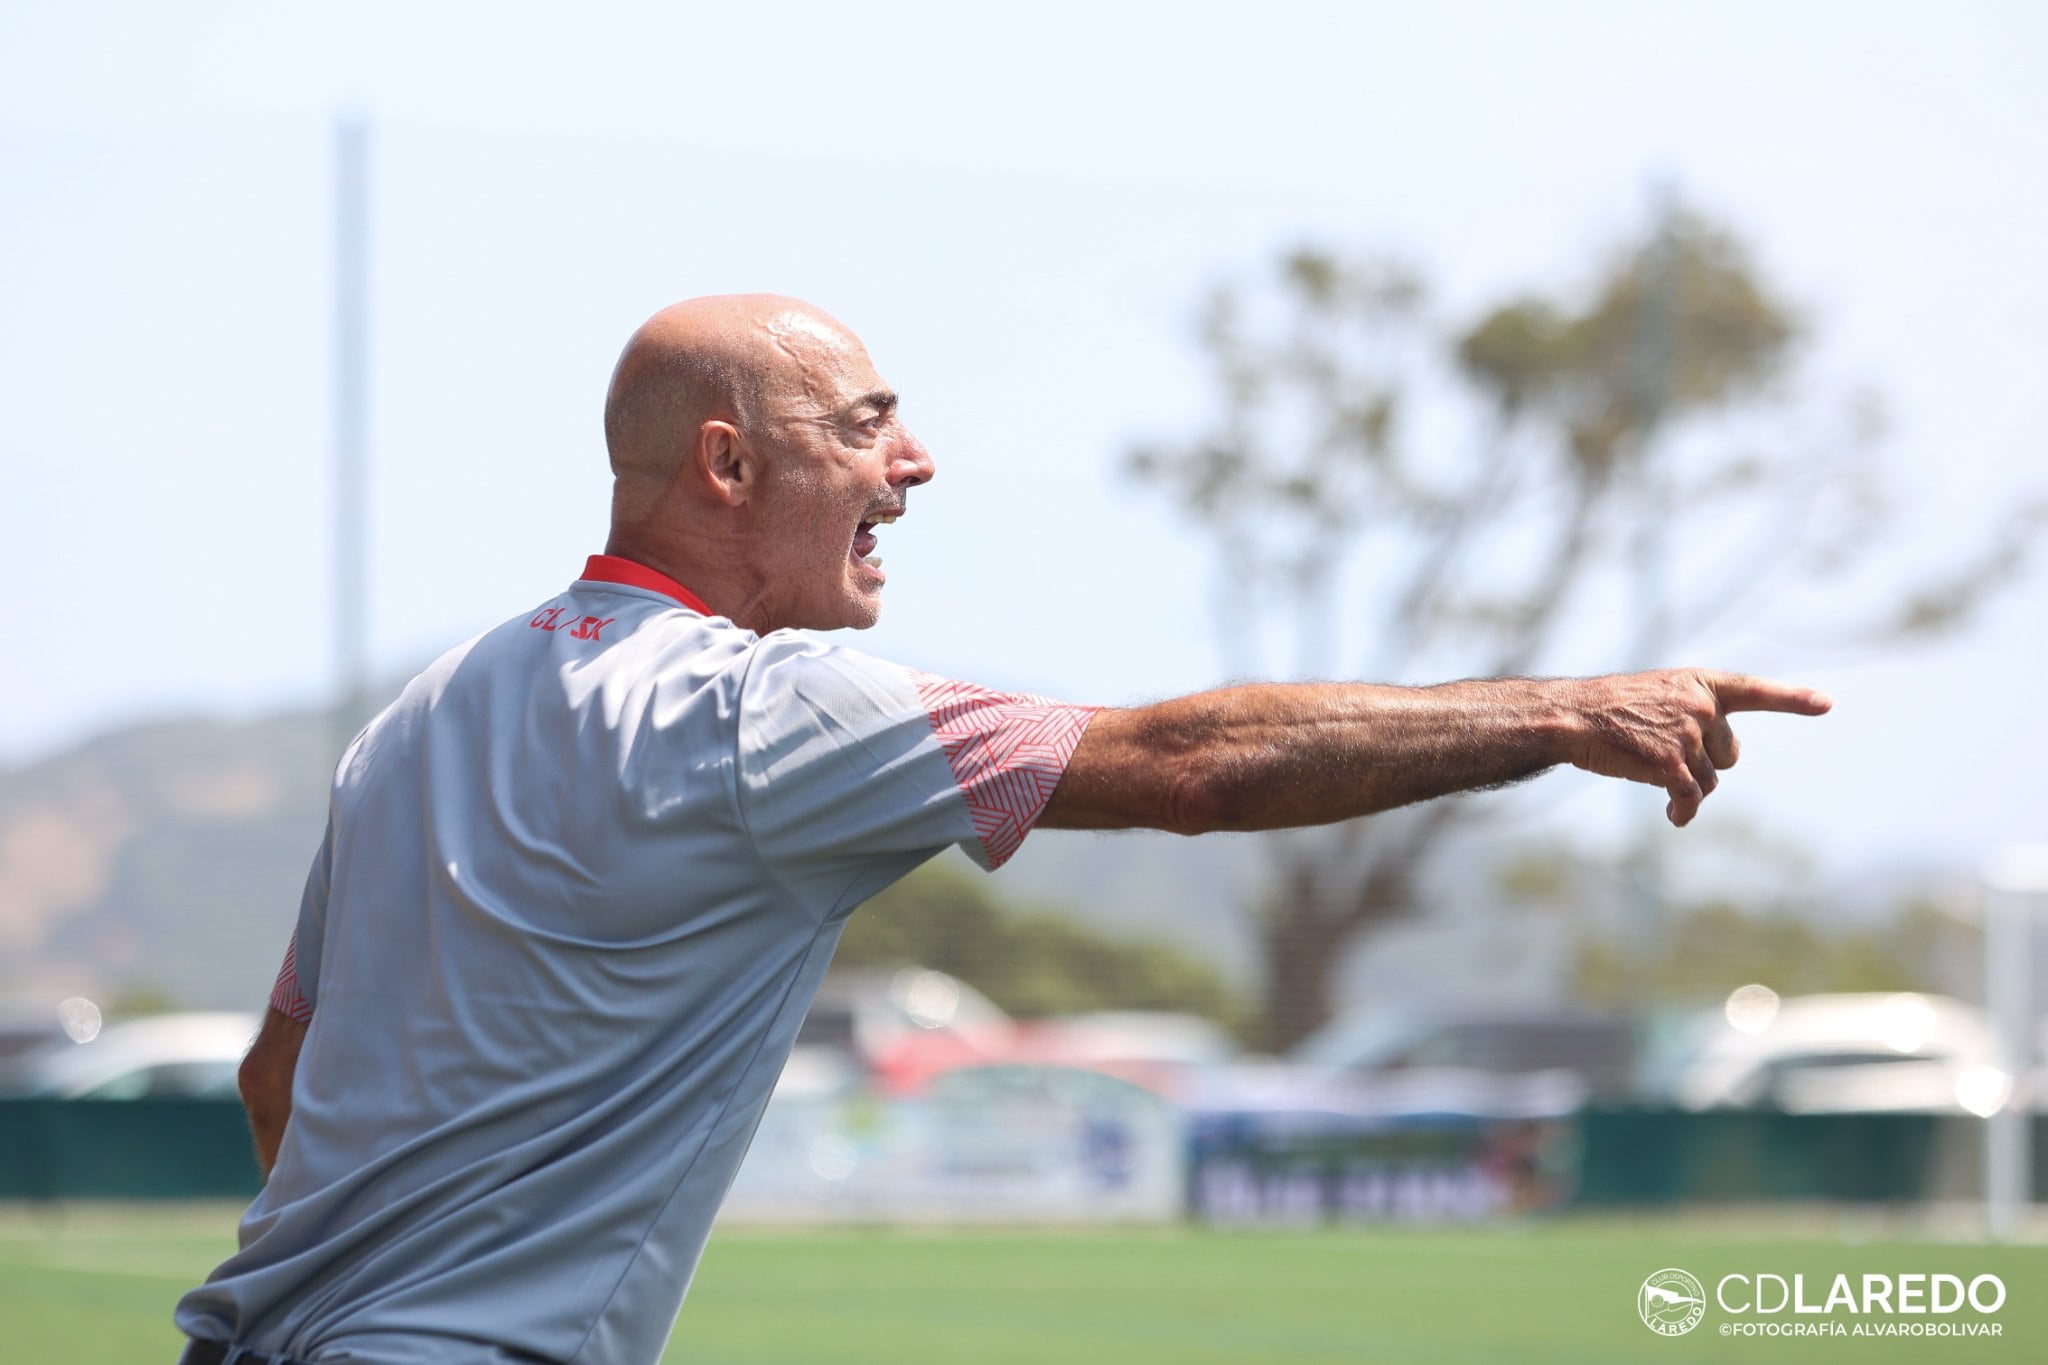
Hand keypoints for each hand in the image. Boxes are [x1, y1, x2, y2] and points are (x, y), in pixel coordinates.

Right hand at [1563, 669, 1831, 826]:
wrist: (1571, 718)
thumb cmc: (1607, 711)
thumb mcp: (1656, 697)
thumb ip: (1694, 717)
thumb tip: (1715, 769)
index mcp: (1699, 683)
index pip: (1754, 690)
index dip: (1793, 699)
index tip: (1826, 704)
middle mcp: (1702, 706)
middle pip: (1729, 755)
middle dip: (1705, 764)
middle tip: (1666, 757)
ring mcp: (1688, 734)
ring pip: (1709, 781)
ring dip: (1687, 788)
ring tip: (1651, 775)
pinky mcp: (1672, 763)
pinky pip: (1692, 799)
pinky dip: (1683, 812)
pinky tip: (1672, 817)